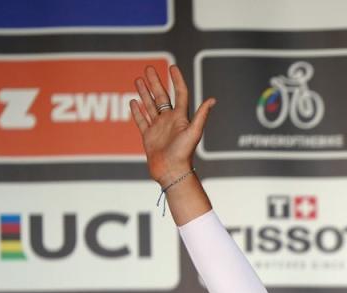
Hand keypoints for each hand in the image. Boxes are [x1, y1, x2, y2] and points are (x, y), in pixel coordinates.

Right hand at [130, 65, 215, 185]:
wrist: (171, 171)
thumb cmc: (184, 154)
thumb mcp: (194, 132)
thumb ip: (201, 115)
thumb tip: (213, 99)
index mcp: (180, 117)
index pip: (179, 94)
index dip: (176, 80)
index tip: (172, 67)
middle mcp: (169, 121)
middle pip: (161, 96)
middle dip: (154, 82)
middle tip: (148, 68)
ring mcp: (158, 128)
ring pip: (149, 106)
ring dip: (144, 92)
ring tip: (138, 79)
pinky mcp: (148, 136)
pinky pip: (141, 120)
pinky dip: (137, 111)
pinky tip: (133, 101)